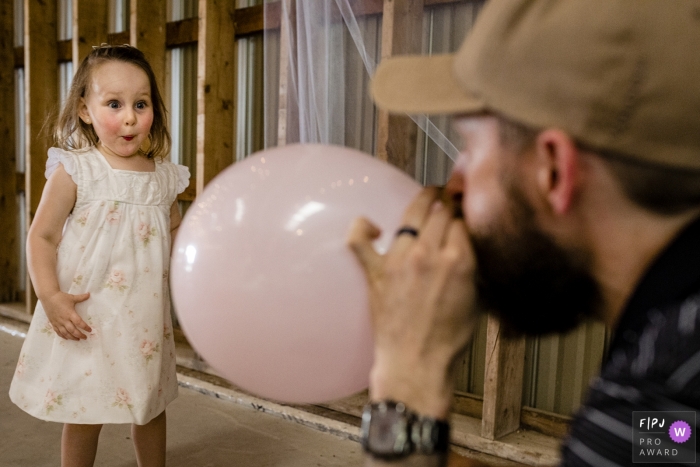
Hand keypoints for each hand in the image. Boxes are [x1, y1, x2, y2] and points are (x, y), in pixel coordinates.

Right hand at [41, 291, 91, 339]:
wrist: (48, 297)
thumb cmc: (61, 297)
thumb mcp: (72, 297)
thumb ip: (81, 297)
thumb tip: (89, 294)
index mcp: (70, 313)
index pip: (79, 322)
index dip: (85, 327)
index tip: (90, 330)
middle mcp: (64, 319)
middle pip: (72, 330)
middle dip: (79, 335)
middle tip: (85, 337)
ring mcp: (58, 322)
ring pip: (65, 333)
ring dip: (72, 337)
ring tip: (77, 339)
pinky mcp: (53, 323)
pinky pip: (58, 332)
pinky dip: (63, 336)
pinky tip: (67, 338)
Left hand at [348, 187, 478, 418]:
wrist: (416, 364)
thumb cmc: (448, 339)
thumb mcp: (476, 299)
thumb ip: (473, 266)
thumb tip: (468, 244)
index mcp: (459, 261)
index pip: (463, 219)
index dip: (465, 212)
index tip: (464, 209)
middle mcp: (429, 254)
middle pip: (441, 210)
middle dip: (448, 201)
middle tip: (449, 198)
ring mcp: (399, 260)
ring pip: (411, 214)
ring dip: (422, 202)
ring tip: (428, 197)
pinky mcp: (376, 271)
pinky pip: (359, 240)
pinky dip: (363, 228)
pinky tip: (373, 225)